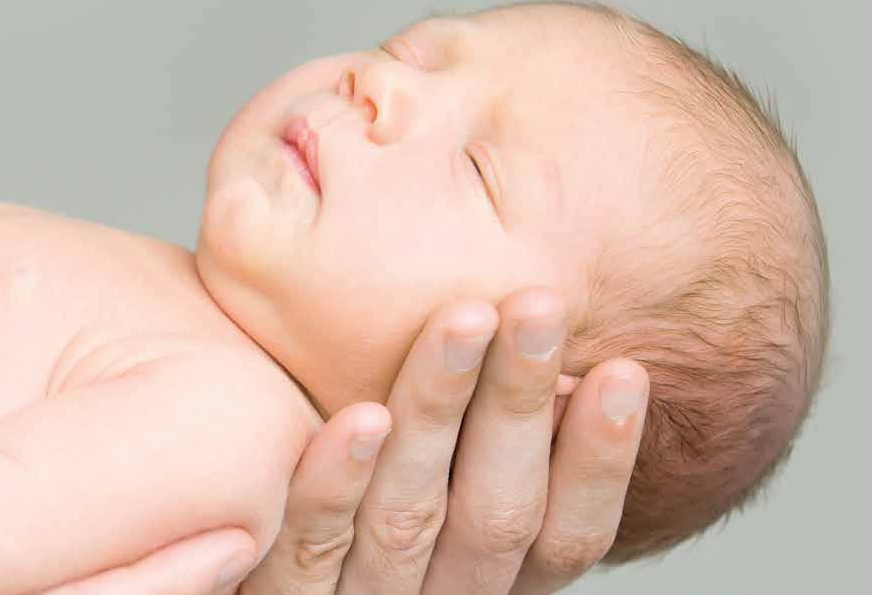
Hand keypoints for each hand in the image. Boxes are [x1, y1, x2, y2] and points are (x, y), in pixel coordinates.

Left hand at [242, 288, 648, 593]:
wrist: (244, 578)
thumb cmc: (361, 515)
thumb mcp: (438, 487)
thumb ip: (478, 440)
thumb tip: (530, 325)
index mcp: (487, 577)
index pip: (565, 534)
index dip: (602, 460)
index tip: (627, 369)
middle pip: (497, 512)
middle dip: (523, 403)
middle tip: (540, 304)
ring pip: (411, 515)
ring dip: (441, 413)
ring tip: (466, 320)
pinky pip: (310, 546)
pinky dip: (339, 482)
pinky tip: (363, 418)